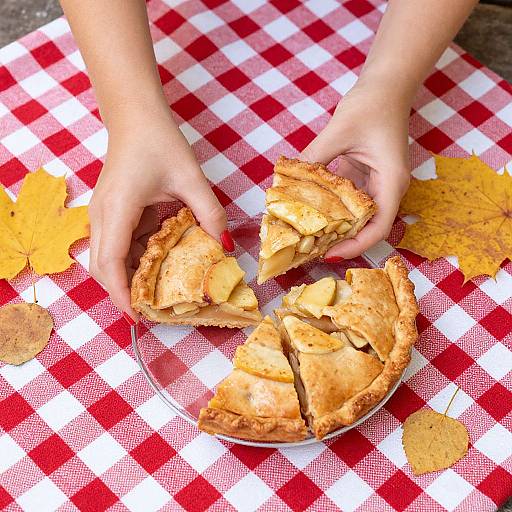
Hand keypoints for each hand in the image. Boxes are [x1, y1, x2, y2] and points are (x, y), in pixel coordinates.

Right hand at [88, 108, 226, 319]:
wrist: (136, 117)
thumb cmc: (159, 142)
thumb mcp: (191, 178)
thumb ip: (210, 213)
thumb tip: (224, 246)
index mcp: (118, 209)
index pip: (111, 262)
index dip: (121, 294)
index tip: (137, 318)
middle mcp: (102, 215)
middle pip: (103, 267)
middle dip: (123, 291)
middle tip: (153, 308)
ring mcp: (102, 213)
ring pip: (108, 257)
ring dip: (130, 275)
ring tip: (159, 289)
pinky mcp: (109, 211)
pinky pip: (117, 244)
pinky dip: (134, 258)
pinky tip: (158, 260)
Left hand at [300, 80, 411, 259]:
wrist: (386, 84)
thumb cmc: (371, 104)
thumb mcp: (339, 132)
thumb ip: (315, 159)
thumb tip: (286, 184)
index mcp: (391, 181)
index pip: (379, 227)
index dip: (356, 246)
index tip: (329, 254)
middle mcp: (388, 187)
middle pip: (368, 227)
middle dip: (342, 241)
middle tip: (312, 250)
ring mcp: (377, 183)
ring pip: (358, 216)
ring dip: (336, 227)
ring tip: (308, 236)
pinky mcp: (366, 176)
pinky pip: (350, 200)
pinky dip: (333, 208)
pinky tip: (311, 211)